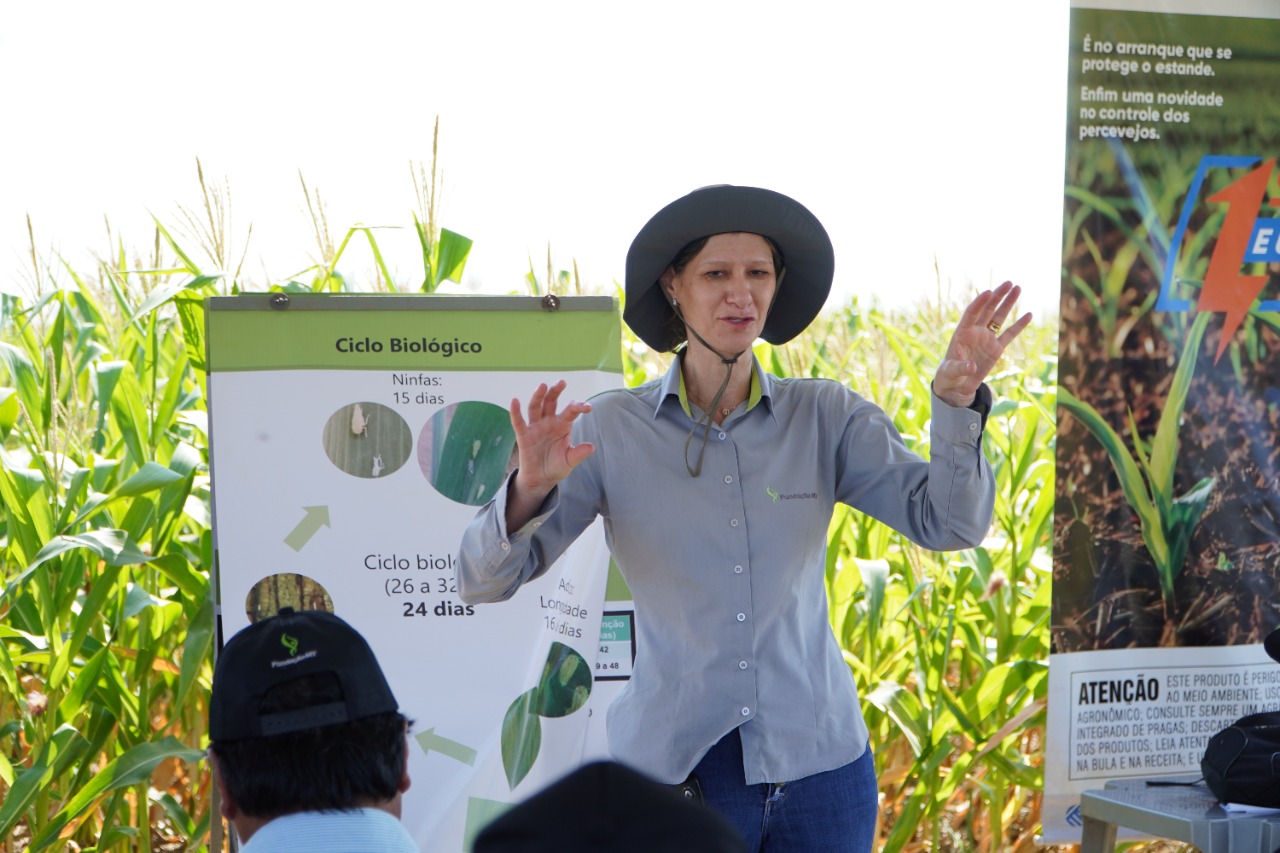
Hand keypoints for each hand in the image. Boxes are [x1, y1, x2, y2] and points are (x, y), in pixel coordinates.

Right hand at [509, 380, 594, 496]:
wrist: (541, 479)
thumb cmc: (557, 466)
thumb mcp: (570, 460)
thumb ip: (579, 453)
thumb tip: (592, 447)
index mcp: (563, 425)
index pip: (571, 411)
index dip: (579, 407)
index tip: (588, 408)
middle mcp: (549, 422)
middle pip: (551, 402)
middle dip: (555, 391)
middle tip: (562, 382)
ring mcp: (536, 427)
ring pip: (535, 407)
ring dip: (538, 396)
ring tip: (542, 386)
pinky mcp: (524, 435)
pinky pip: (519, 422)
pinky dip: (515, 412)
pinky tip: (514, 401)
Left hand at [933, 281, 1032, 407]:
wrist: (956, 385)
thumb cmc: (949, 375)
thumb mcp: (951, 372)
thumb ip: (961, 367)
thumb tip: (972, 367)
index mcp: (962, 333)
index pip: (971, 313)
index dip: (979, 302)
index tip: (988, 292)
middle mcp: (975, 332)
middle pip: (987, 310)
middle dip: (998, 296)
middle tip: (1009, 283)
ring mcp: (986, 339)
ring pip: (999, 317)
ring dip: (1008, 303)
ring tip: (1017, 288)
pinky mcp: (996, 348)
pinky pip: (1009, 334)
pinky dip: (1019, 325)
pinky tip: (1028, 314)